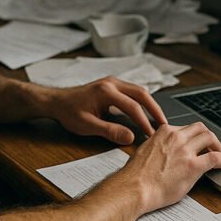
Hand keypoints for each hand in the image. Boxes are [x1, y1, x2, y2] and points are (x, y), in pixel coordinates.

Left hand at [41, 77, 165, 144]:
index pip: (133, 107)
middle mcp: (113, 83)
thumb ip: (110, 131)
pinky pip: (133, 92)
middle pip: (142, 94)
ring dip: (150, 105)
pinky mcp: (114, 85)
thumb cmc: (68, 112)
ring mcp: (114, 82)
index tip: (151, 134)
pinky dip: (142, 102)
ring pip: (140, 91)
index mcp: (106, 91)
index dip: (144, 121)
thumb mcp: (87, 125)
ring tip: (158, 119)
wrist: (56, 101)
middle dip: (155, 109)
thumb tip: (130, 137)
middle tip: (164, 124)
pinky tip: (146, 112)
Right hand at [122, 122, 220, 213]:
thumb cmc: (135, 176)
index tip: (196, 143)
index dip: (193, 136)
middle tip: (211, 146)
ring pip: (210, 137)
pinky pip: (215, 157)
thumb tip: (166, 150)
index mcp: (164, 132)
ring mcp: (185, 150)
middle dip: (208, 136)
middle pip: (200, 128)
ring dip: (217, 145)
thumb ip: (159, 145)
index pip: (185, 128)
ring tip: (219, 154)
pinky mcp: (193, 166)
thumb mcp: (146, 151)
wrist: (133, 189)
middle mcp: (176, 137)